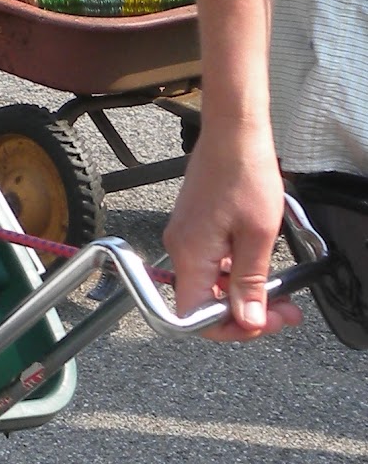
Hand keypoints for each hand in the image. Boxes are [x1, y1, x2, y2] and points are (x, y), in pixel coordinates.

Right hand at [162, 123, 301, 341]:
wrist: (232, 133)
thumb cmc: (245, 174)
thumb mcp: (259, 235)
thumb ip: (251, 282)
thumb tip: (249, 321)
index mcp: (191, 255)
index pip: (193, 316)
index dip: (228, 329)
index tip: (262, 324)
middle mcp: (179, 250)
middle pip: (203, 303)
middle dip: (245, 313)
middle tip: (284, 311)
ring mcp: (185, 238)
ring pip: (210, 284)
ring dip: (243, 293)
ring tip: (281, 291)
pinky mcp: (193, 228)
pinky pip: (209, 264)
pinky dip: (235, 272)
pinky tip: (259, 266)